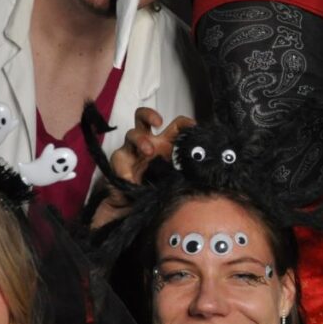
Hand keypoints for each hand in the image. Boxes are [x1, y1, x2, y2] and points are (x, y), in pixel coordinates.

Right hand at [92, 107, 194, 227]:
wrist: (137, 208)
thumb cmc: (158, 189)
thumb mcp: (176, 178)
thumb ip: (186, 169)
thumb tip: (203, 164)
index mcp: (165, 145)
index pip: (175, 127)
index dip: (184, 123)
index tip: (192, 127)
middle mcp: (148, 143)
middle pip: (143, 119)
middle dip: (149, 115)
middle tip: (158, 123)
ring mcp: (132, 151)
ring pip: (132, 134)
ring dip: (141, 140)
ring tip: (148, 151)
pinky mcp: (119, 162)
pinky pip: (120, 158)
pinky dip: (126, 167)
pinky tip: (132, 178)